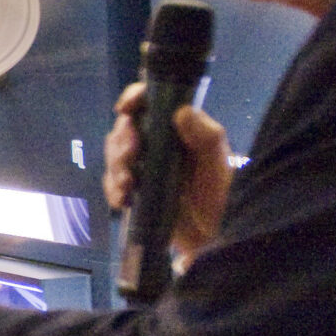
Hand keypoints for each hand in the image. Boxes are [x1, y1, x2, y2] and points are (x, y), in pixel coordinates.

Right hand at [103, 84, 231, 268]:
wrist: (214, 236)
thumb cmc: (222, 195)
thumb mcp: (218, 165)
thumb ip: (206, 137)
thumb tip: (182, 111)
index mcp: (179, 129)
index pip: (152, 102)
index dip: (134, 98)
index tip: (124, 108)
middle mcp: (158, 143)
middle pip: (125, 129)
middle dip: (122, 142)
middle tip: (130, 157)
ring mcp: (145, 167)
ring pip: (115, 155)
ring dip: (115, 167)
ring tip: (127, 185)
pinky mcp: (135, 190)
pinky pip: (113, 183)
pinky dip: (113, 190)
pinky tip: (122, 200)